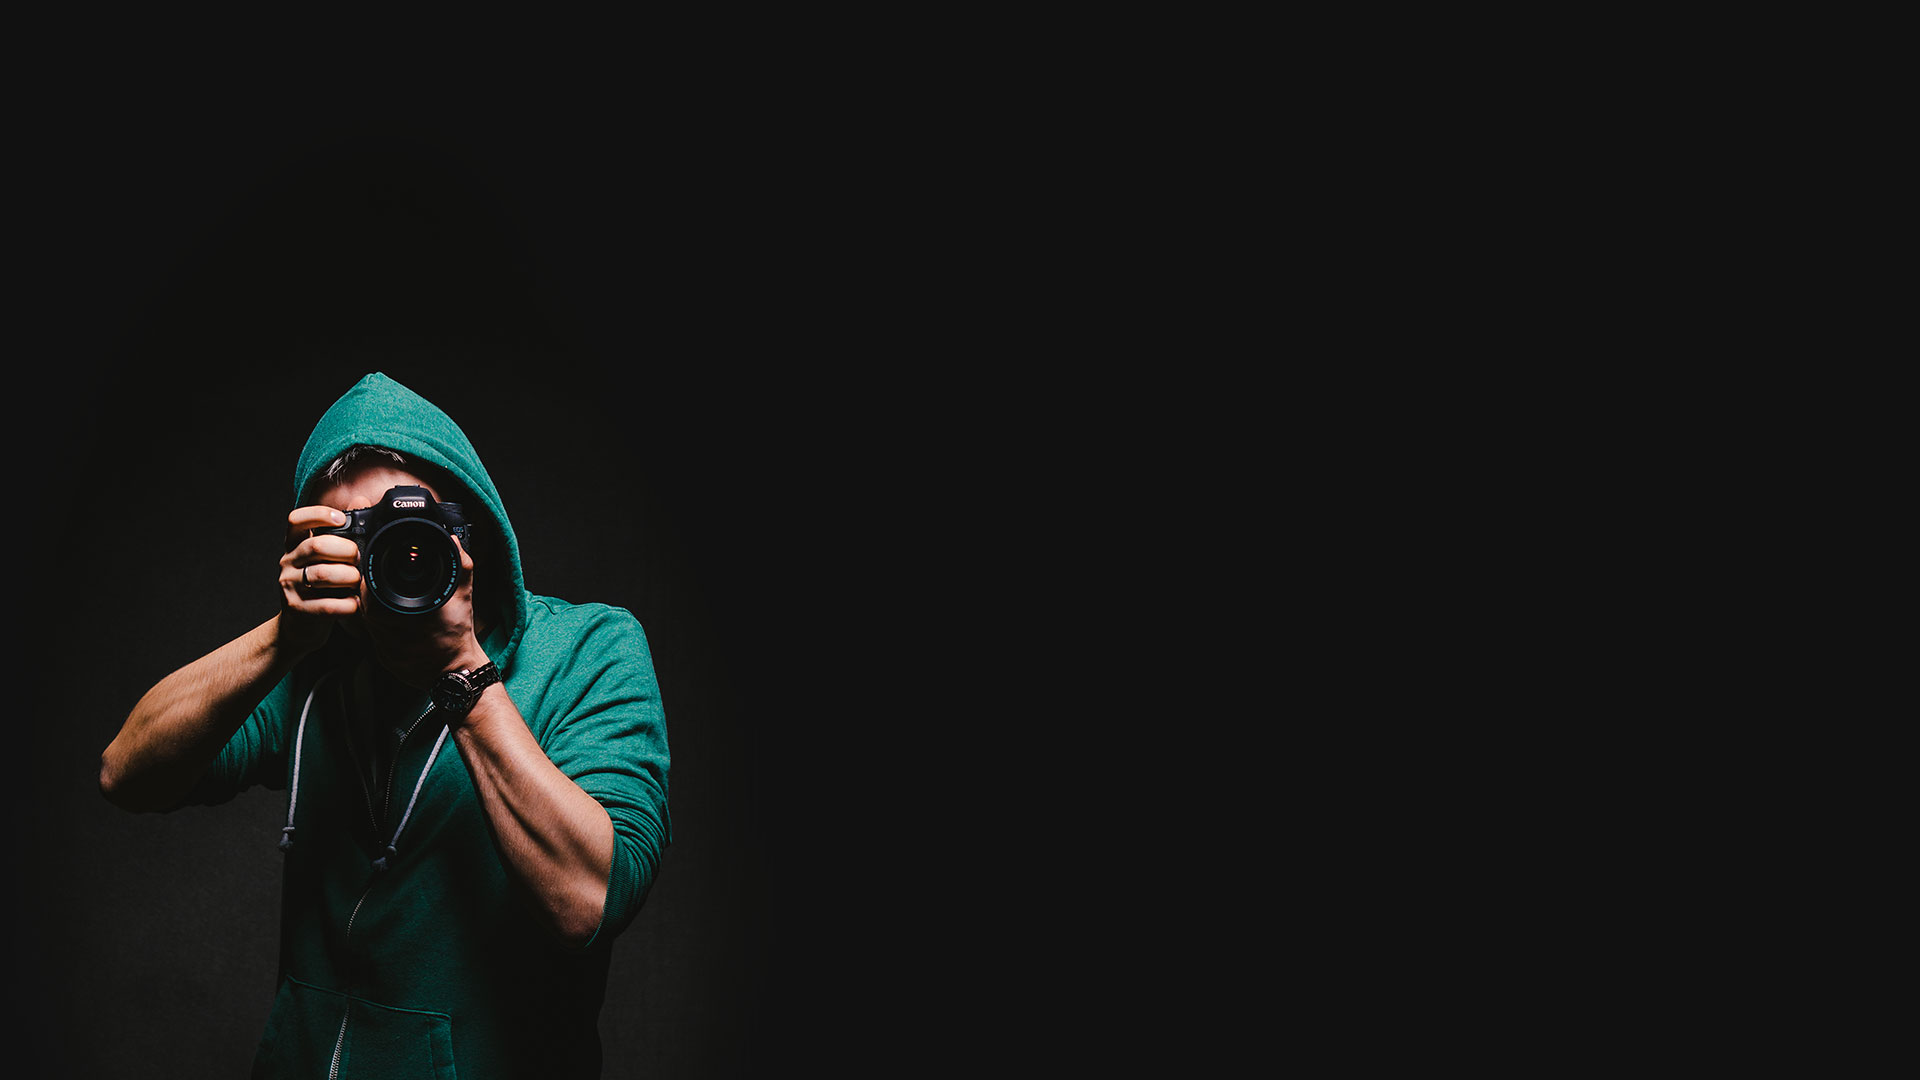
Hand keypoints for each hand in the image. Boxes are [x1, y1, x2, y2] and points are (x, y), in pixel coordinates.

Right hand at [278, 505, 360, 655]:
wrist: (299, 627)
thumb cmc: (320, 587)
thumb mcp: (327, 559)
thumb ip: (342, 533)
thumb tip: (360, 500)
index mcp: (294, 545)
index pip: (295, 520)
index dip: (318, 514)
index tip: (342, 519)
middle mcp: (288, 562)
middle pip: (316, 545)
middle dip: (345, 550)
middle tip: (359, 558)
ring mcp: (289, 586)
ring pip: (321, 574)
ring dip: (348, 577)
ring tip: (358, 582)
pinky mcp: (297, 609)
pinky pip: (326, 605)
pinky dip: (346, 604)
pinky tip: (355, 604)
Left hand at [358, 534, 487, 690]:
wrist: (457, 672)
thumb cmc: (458, 636)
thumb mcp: (463, 596)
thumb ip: (460, 565)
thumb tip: (454, 542)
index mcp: (398, 612)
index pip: (369, 587)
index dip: (371, 574)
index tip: (377, 568)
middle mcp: (384, 630)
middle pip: (364, 602)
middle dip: (373, 591)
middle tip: (385, 584)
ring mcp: (382, 646)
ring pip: (367, 620)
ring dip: (376, 609)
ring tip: (390, 602)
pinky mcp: (384, 658)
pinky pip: (376, 637)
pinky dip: (383, 628)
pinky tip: (397, 624)